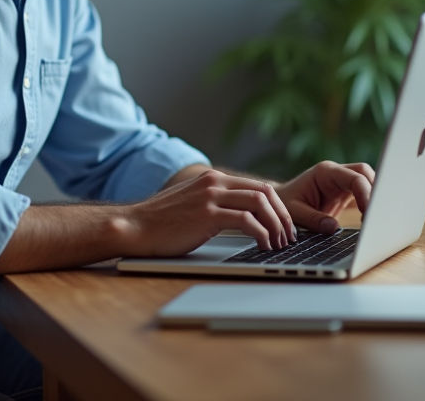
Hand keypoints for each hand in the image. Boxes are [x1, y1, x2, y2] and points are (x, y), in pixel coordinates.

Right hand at [119, 169, 294, 256]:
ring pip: (260, 205)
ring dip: (276, 226)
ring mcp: (210, 197)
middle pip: (265, 193)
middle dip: (283, 215)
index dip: (277, 206)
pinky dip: (262, 234)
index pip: (258, 186)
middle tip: (288, 236)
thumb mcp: (193, 203)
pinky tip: (263, 246)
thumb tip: (241, 216)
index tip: (284, 224)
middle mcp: (214, 183)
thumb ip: (215, 202)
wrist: (135, 226)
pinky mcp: (207, 215)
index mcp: (213, 179)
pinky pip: (247, 222)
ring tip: (278, 243)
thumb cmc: (162, 222)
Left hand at [275, 161, 374, 234]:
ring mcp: (341, 182)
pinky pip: (363, 193)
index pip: (354, 177)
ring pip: (367, 181)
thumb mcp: (294, 212)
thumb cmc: (284, 203)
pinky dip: (368, 204)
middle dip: (375, 191)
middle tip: (376, 216)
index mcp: (325, 172)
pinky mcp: (344, 193)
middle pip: (365, 173)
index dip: (366, 193)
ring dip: (374, 197)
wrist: (277, 202)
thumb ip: (313, 219)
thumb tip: (334, 227)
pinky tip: (368, 220)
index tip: (369, 213)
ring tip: (373, 220)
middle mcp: (336, 173)